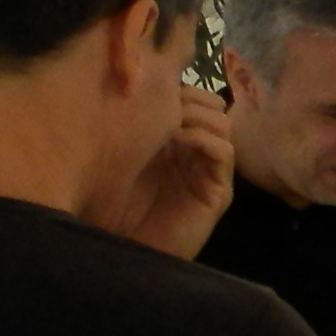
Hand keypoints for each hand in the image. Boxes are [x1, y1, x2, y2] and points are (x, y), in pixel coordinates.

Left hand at [115, 88, 235, 259]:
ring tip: (168, 118)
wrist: (123, 253)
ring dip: (196, 115)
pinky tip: (177, 138)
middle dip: (187, 96)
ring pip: (221, 125)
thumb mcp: (114, 156)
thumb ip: (125, 128)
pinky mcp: (217, 194)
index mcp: (172, 143)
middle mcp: (194, 155)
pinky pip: (223, 153)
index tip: (150, 81)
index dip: (175, 86)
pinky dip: (203, 139)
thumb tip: (122, 85)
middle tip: (162, 97)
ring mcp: (208, 174)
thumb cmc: (111, 209)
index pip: (189, 100)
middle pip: (209, 107)